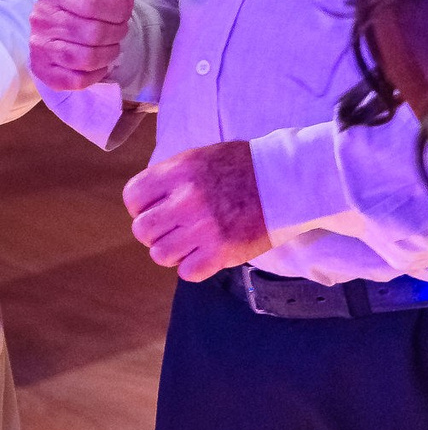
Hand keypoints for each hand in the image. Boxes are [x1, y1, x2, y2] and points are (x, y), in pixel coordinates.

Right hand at [30, 0, 134, 90]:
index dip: (119, 10)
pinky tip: (99, 65)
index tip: (124, 12)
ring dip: (109, 54)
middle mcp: (42, 18)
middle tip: (119, 29)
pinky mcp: (42, 69)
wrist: (57, 15)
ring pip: (85, 59)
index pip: (93, 3)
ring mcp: (39, 45)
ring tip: (111, 45)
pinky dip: (95, 75)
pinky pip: (74, 81)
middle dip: (118, 32)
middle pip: (93, 33)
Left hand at [125, 140, 273, 280]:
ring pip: (161, 254)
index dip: (142, 206)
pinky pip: (187, 272)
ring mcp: (204, 227)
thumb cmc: (248, 167)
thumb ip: (173, 177)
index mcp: (181, 171)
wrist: (291, 180)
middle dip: (157, 231)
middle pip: (143, 230)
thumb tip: (149, 201)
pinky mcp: (222, 251)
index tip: (159, 209)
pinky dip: (195, 267)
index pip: (133, 197)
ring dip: (175, 251)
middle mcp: (187, 199)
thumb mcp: (204, 156)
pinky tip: (209, 254)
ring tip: (195, 242)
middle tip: (179, 228)